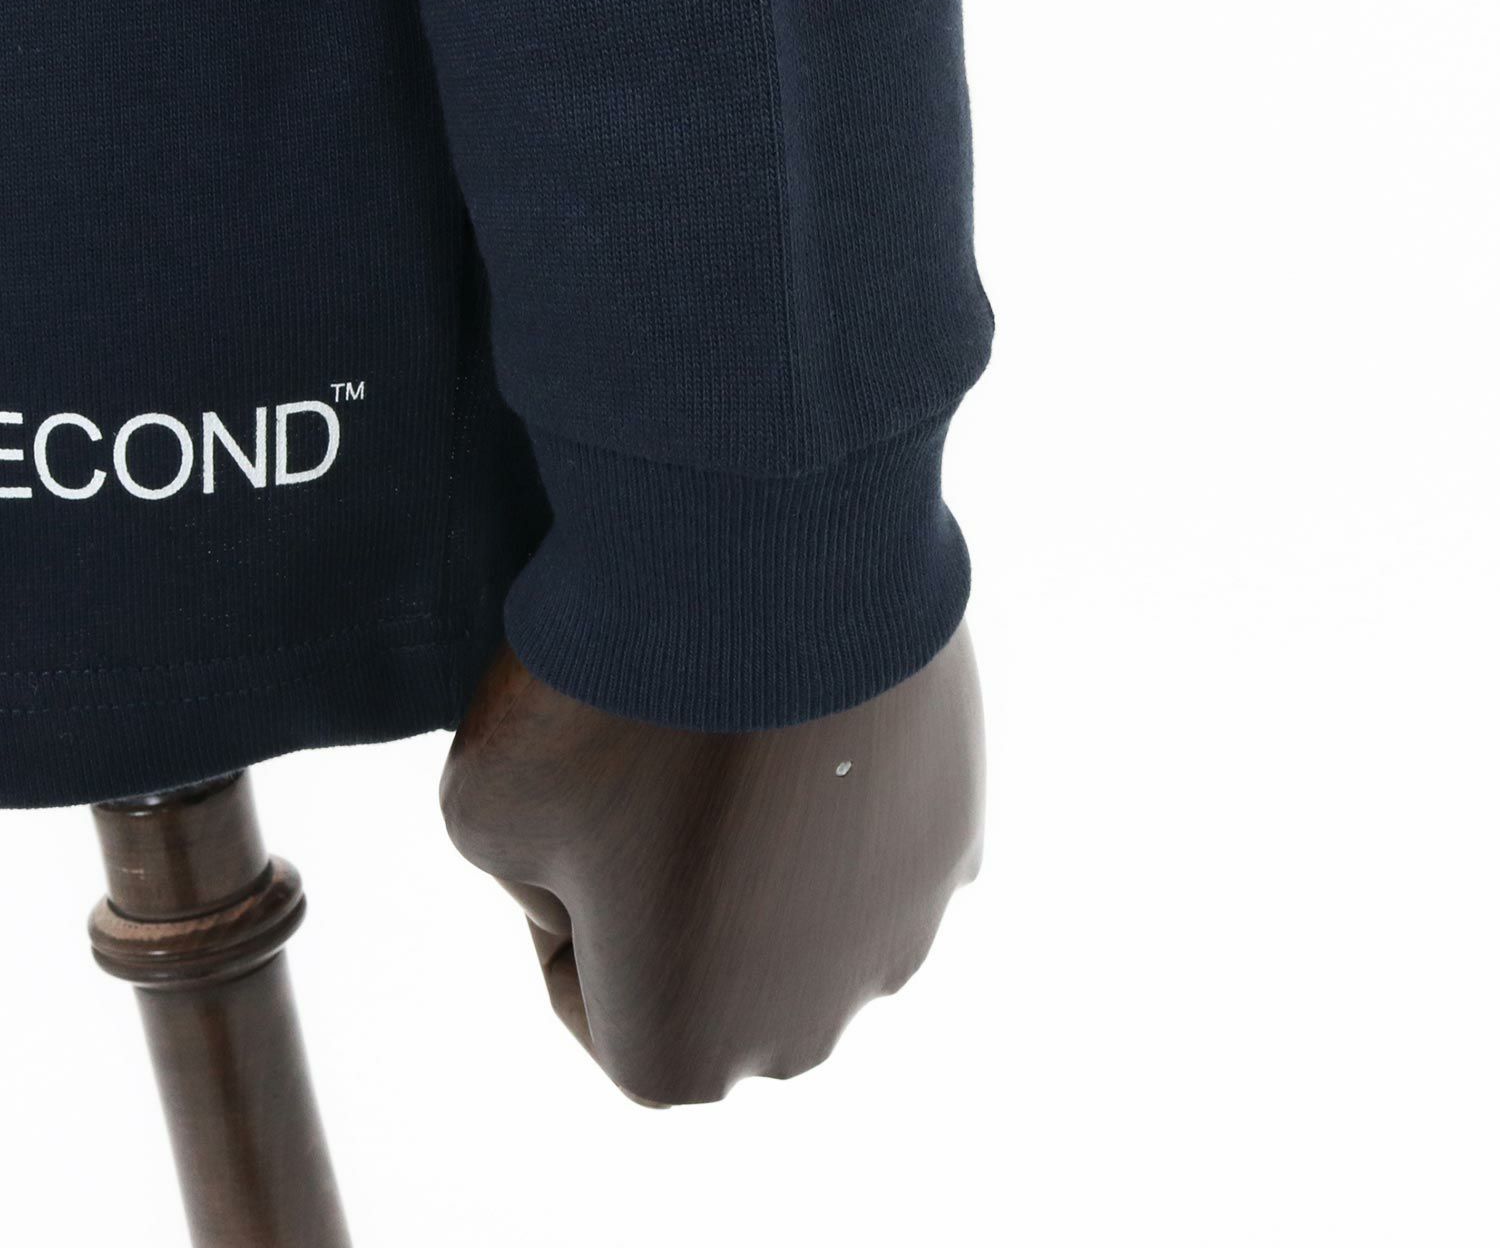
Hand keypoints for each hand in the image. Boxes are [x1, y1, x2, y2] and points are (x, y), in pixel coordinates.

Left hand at [439, 624, 983, 1105]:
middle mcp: (812, 1022)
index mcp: (685, 1053)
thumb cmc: (604, 693)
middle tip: (646, 757)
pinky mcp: (957, 828)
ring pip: (800, 900)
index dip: (558, 887)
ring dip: (761, 838)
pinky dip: (835, 785)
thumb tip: (614, 872)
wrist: (755, 553)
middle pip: (707, 963)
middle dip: (670, 885)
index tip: (577, 794)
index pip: (589, 989)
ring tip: (725, 720)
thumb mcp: (487, 806)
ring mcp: (903, 924)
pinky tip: (799, 702)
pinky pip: (873, 835)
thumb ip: (536, 882)